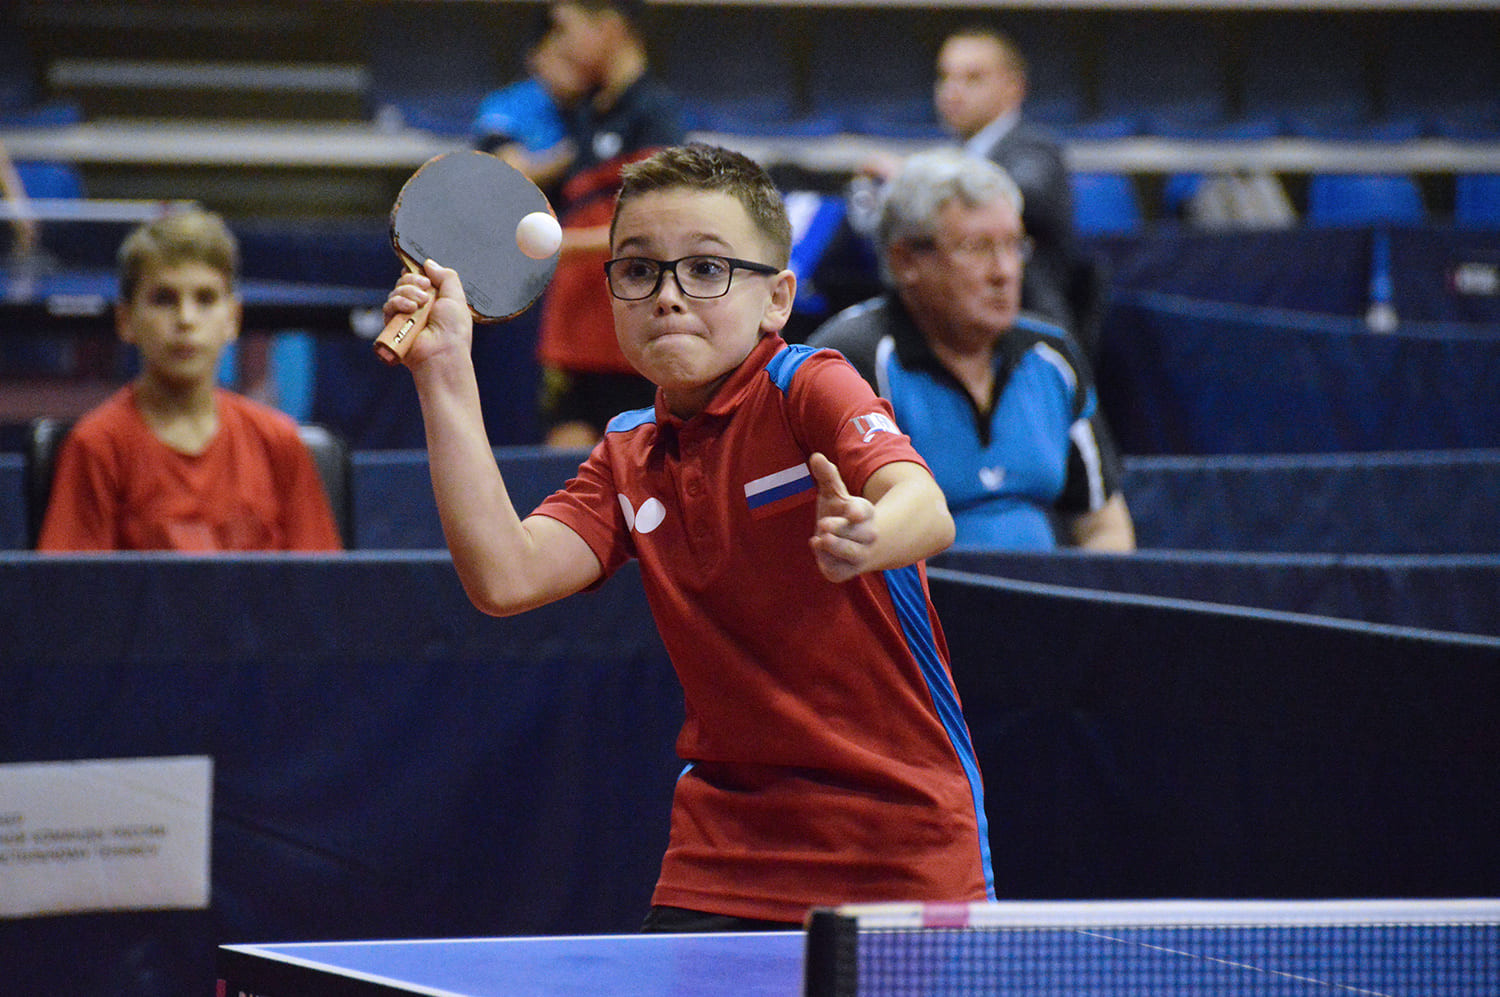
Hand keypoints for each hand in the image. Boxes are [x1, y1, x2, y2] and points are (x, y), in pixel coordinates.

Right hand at [381, 260, 473, 366]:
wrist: (443, 353)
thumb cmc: (453, 331)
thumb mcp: (456, 297)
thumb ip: (446, 276)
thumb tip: (428, 263)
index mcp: (435, 299)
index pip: (420, 278)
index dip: (418, 273)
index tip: (425, 276)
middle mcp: (419, 306)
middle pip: (405, 281)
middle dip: (413, 281)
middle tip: (425, 290)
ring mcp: (406, 315)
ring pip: (396, 291)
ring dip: (408, 292)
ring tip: (420, 304)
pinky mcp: (394, 324)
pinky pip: (388, 305)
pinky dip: (398, 303)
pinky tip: (410, 309)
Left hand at [808, 452, 877, 582]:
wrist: (859, 544)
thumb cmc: (842, 513)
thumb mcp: (835, 493)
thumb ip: (827, 476)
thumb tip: (816, 457)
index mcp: (865, 513)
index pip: (865, 512)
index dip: (858, 512)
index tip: (852, 512)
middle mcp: (867, 535)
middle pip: (861, 535)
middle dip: (842, 530)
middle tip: (822, 525)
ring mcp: (859, 555)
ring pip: (853, 555)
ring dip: (837, 548)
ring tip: (819, 539)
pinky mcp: (847, 571)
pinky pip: (840, 572)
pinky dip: (829, 565)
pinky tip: (818, 552)